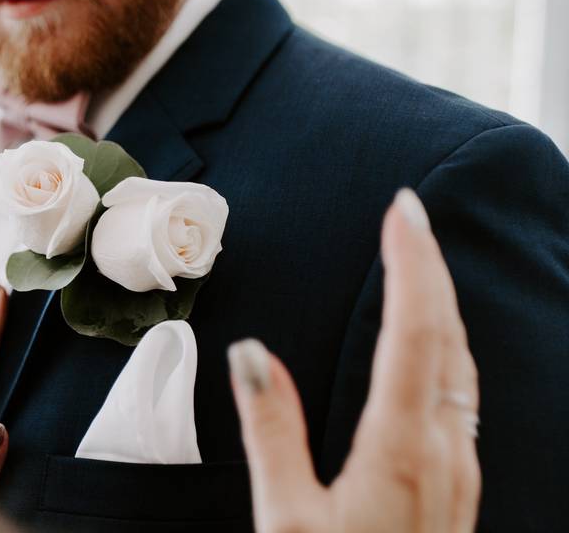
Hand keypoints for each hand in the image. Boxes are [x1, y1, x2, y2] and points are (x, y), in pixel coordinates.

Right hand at [228, 189, 480, 532]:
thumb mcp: (286, 518)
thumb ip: (271, 431)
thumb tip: (252, 354)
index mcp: (401, 450)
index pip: (413, 332)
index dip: (411, 264)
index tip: (402, 211)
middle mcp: (443, 450)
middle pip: (448, 336)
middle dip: (431, 266)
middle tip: (409, 216)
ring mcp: (457, 468)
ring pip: (462, 362)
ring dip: (442, 302)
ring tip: (418, 262)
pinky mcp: (454, 482)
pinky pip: (461, 391)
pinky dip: (445, 343)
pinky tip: (429, 343)